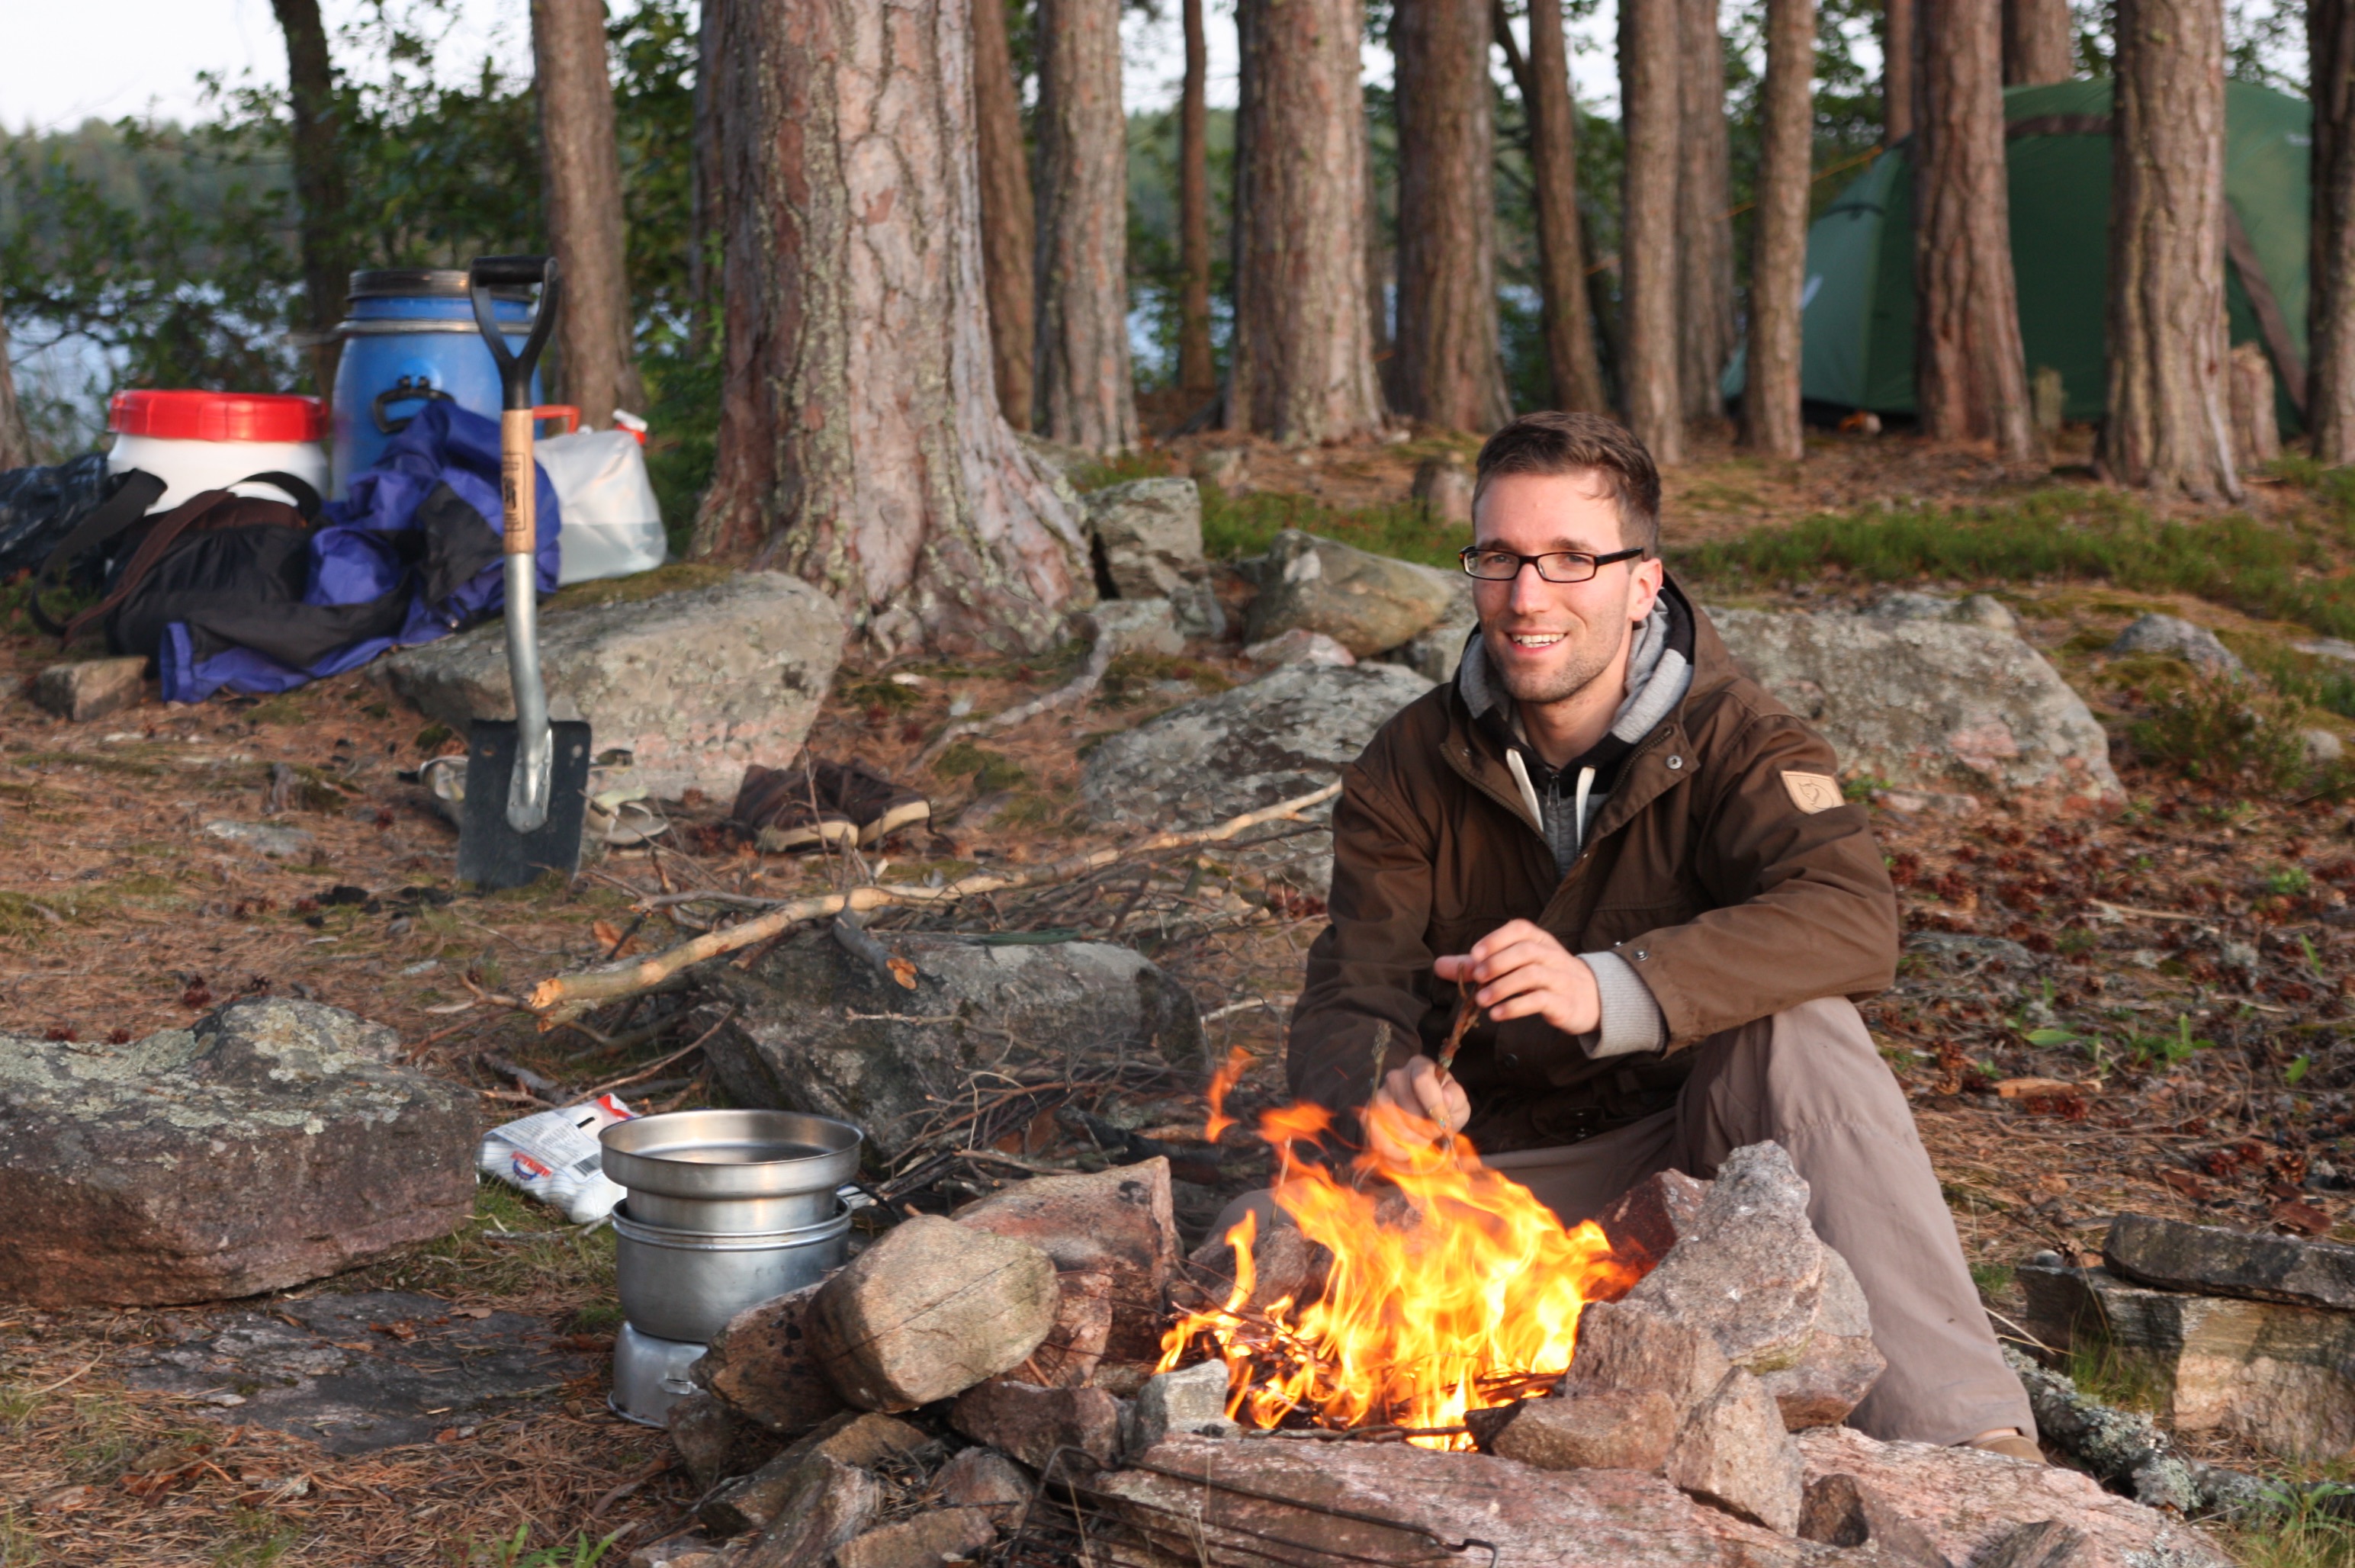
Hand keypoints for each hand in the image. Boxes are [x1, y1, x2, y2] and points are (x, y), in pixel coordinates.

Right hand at [1363, 1054, 1470, 1170]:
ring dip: (1411, 1141)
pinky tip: (1405, 1154)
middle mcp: (1395, 1077)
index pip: (1422, 1080)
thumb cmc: (1444, 1106)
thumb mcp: (1458, 1102)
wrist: (1427, 1115)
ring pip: (1391, 1122)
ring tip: (1423, 1143)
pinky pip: (1374, 1134)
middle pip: (1406, 1105)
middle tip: (1434, 1135)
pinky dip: (1391, 1150)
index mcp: (1419, 1066)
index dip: (1434, 1105)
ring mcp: (1379, 1095)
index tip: (1443, 1123)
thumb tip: (1445, 1099)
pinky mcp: (1369, 1114)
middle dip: (1424, 1128)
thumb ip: (1456, 1099)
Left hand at [1433, 920, 1599, 1037]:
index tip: (1474, 954)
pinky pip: (1541, 1000)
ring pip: (1532, 975)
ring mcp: (1560, 978)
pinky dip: (1516, 1007)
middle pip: (1525, 951)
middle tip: (1476, 978)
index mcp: (1539, 941)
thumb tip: (1439, 965)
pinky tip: (1497, 1014)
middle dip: (1497, 963)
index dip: (1496, 939)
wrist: (1591, 998)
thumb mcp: (1515, 967)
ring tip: (1481, 1001)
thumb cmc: (1545, 977)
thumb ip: (1478, 965)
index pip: (1520, 929)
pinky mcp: (1563, 1002)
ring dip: (1503, 987)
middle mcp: (1551, 955)